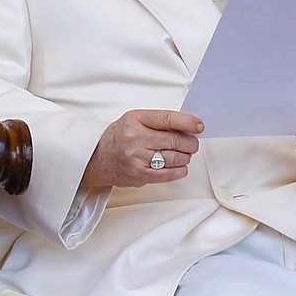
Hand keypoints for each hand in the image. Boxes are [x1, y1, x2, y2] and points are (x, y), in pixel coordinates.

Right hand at [80, 109, 203, 188]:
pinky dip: (180, 170)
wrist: (96, 158)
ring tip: (185, 154)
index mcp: (135, 120)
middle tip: (193, 142)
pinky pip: (168, 175)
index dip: (188, 122)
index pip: (168, 119)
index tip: (199, 125)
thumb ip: (158, 121)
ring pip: (174, 158)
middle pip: (175, 141)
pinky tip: (181, 166)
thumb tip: (187, 126)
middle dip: (190, 142)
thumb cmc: (118, 136)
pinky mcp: (140, 176)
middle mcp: (136, 139)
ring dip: (186, 157)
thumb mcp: (134, 119)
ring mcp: (138, 159)